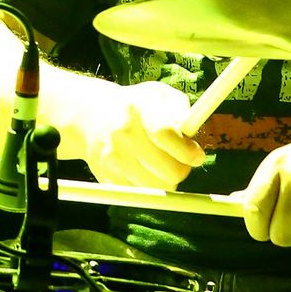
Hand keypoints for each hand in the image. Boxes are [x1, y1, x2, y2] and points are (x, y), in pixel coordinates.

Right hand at [76, 80, 205, 188]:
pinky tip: (145, 171)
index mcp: (139, 107)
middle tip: (182, 162)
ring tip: (163, 165)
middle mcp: (122, 133)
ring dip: (167, 181)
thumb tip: (192, 139)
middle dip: (183, 169)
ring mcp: (112, 157)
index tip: (197, 155)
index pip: (166, 134)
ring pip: (158, 188)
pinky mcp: (106, 177)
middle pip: (167, 169)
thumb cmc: (138, 107)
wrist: (93, 117)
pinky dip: (149, 188)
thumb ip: (182, 112)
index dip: (188, 151)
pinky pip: (141, 195)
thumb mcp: (161, 96)